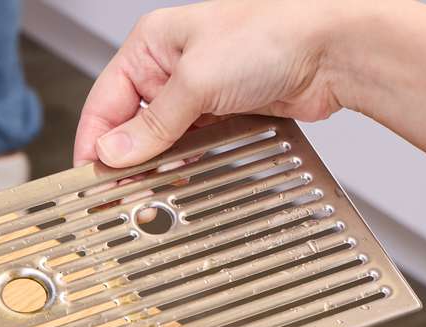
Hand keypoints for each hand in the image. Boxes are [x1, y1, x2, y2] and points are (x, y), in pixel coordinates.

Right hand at [74, 0, 366, 168]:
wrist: (334, 52)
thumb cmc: (273, 35)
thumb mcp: (196, 81)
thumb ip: (151, 125)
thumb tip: (113, 152)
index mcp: (152, 44)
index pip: (105, 102)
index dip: (95, 143)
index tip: (91, 178)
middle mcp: (170, 66)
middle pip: (129, 124)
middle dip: (126, 158)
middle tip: (121, 192)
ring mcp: (196, 90)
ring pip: (158, 139)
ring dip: (155, 164)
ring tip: (150, 188)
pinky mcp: (220, 111)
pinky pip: (187, 144)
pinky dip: (181, 163)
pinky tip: (180, 176)